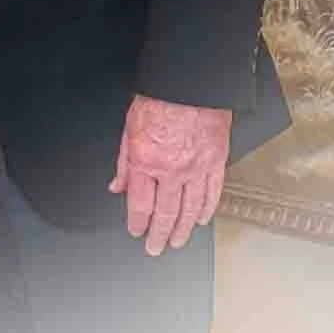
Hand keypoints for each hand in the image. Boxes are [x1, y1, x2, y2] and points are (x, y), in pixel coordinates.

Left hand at [109, 94, 232, 255]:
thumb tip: (117, 186)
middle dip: (159, 234)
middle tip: (156, 248)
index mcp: (146, 161)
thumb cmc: (158, 100)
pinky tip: (202, 219)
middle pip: (166, 212)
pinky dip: (207, 209)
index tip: (136, 232)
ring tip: (177, 241)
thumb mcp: (128, 128)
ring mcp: (196, 169)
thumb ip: (124, 163)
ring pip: (191, 208)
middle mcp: (171, 170)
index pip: (140, 204)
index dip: (137, 223)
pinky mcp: (216, 162)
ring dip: (184, 229)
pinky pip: (212, 193)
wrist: (189, 84)